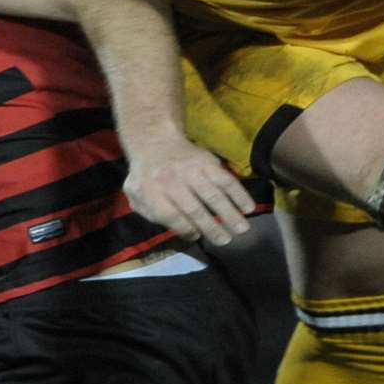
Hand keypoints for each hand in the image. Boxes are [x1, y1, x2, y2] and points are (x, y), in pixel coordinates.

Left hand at [123, 137, 256, 246]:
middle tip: (225, 241)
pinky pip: (225, 179)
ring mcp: (191, 169)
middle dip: (211, 227)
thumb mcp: (135, 195)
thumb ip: (149, 214)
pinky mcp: (207, 161)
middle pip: (194, 208)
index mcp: (150, 191)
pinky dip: (239, 194)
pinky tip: (248, 208)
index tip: (196, 236)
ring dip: (230, 213)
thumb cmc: (147, 176)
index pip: (171, 216)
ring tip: (242, 229)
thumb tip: (180, 231)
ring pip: (213, 195)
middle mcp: (171, 180)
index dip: (185, 229)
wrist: (156, 141)